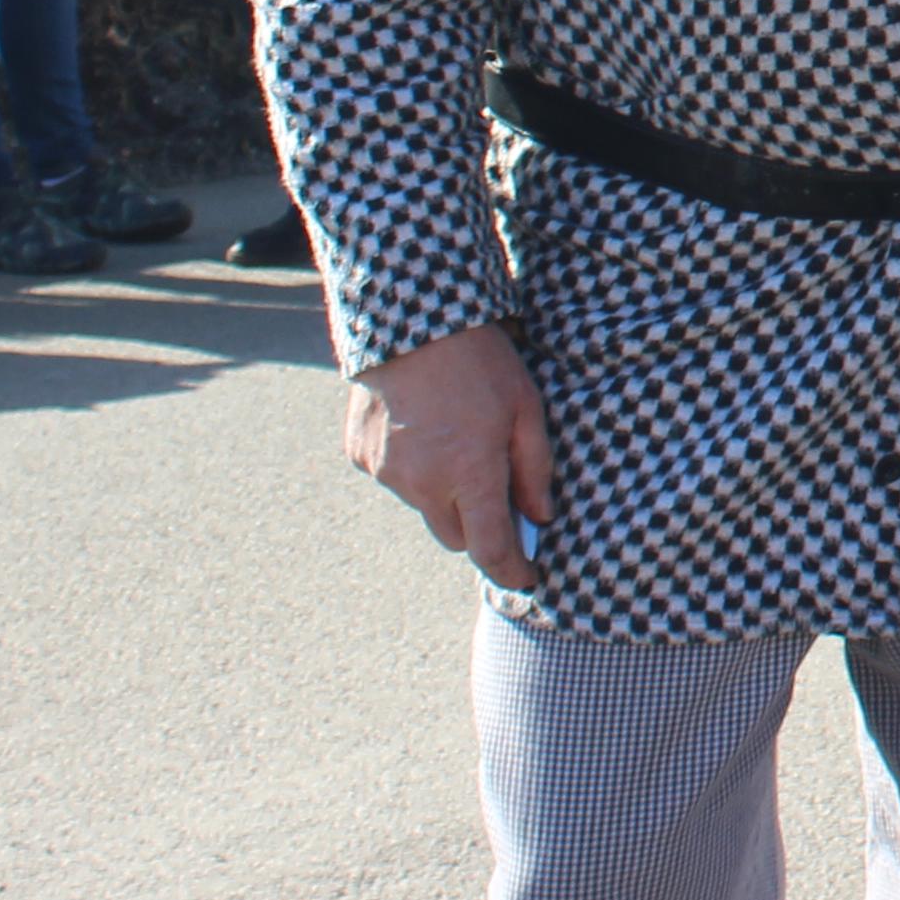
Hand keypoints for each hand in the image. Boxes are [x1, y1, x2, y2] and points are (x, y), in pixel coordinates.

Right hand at [344, 321, 553, 589]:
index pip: (490, 549)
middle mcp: (421, 483)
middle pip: (455, 536)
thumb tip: (539, 518)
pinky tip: (425, 426)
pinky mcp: (360, 455)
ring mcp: (384, 472)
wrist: (410, 320)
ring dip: (443, 491)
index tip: (527, 579)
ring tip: (458, 438)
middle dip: (478, 526)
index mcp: (468, 475)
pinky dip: (413, 467)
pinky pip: (394, 479)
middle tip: (496, 490)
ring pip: (423, 506)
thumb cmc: (481, 361)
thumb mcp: (527, 409)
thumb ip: (535, 470)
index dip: (512, 572)